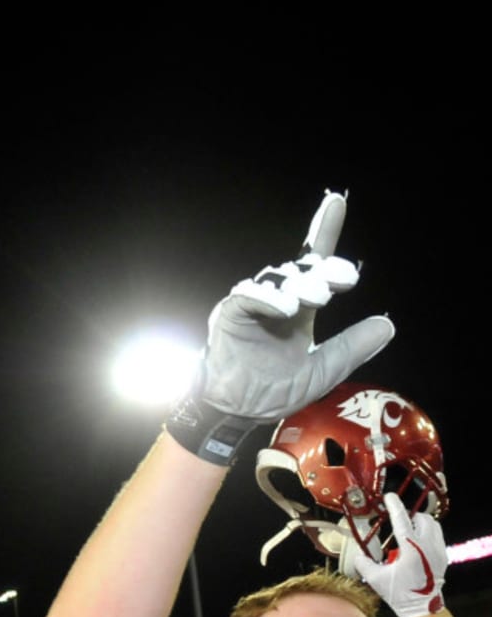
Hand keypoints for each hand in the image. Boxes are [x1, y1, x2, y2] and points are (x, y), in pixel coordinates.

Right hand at [167, 191, 393, 464]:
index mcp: (299, 308)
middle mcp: (276, 300)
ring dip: (299, 284)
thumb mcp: (323, 371)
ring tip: (316, 298)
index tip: (335, 203)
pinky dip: (267, 297)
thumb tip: (388, 325)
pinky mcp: (229, 315)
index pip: (314, 263)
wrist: (236, 412)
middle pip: (300, 268)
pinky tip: (286, 308)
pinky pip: (247, 296)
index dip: (323, 231)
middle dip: (324, 270)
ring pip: (277, 278)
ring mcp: (252, 305)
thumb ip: (351, 348)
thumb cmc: (272, 391)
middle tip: (343, 281)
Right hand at [353, 492, 446, 616]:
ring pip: (433, 525)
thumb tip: (358, 555)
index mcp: (411, 548)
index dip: (394, 506)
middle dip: (411, 516)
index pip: (402, 520)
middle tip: (399, 520)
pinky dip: (427, 534)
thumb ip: (364, 563)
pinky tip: (416, 544)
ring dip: (421, 524)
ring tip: (409, 531)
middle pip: (422, 518)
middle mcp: (427, 545)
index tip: (389, 497)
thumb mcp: (376, 578)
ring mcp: (437, 550)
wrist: (422, 608)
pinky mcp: (443, 556)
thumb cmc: (399, 593)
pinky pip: (436, 536)